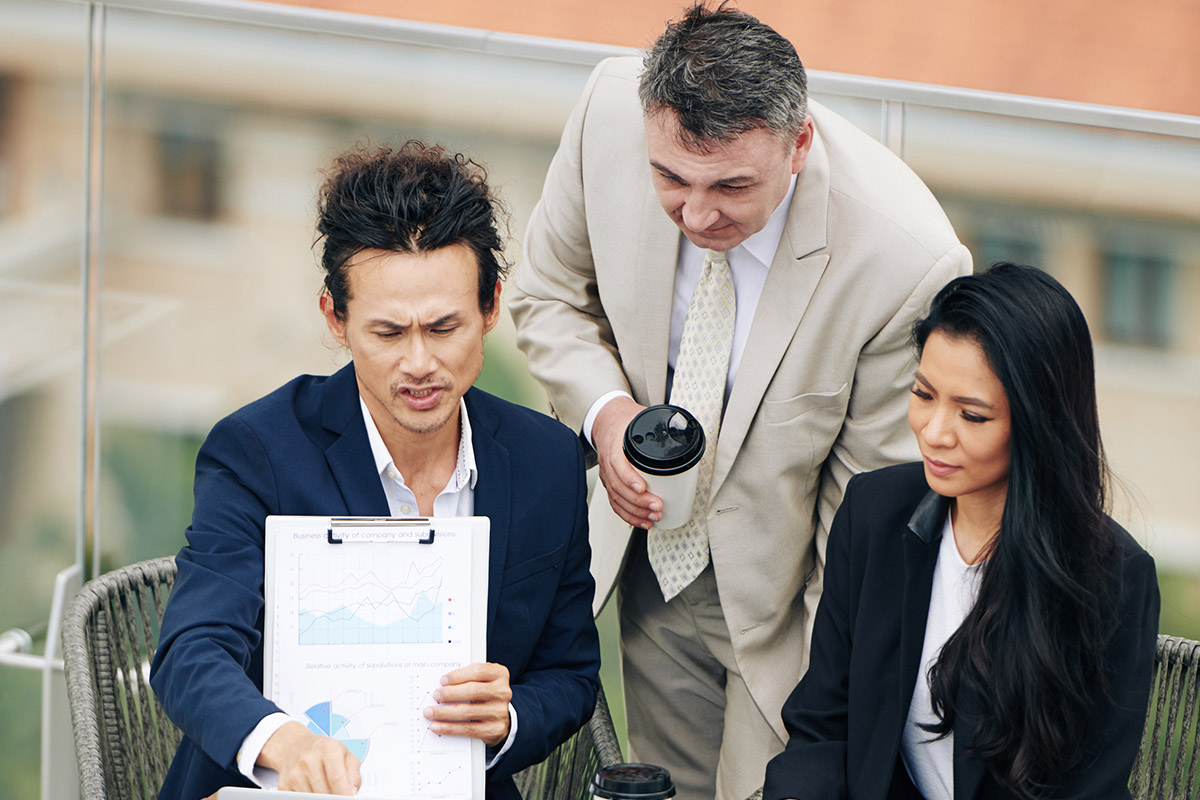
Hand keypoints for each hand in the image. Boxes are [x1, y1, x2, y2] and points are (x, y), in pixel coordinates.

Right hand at [257, 721, 361, 794]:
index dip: (344, 794)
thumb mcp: (345, 754)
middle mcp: (309, 759)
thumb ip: (353, 772)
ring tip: (324, 789)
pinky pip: (299, 799)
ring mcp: (294, 773)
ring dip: (320, 798)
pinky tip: (312, 790)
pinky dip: (308, 798)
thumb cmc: (323, 751)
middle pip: (324, 792)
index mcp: (327, 749)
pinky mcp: (284, 785)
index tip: (348, 799)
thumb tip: (352, 791)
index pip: (336, 778)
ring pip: (311, 798)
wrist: (296, 746)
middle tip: (337, 796)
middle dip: (333, 798)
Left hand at [425, 662, 512, 746]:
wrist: (501, 717)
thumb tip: (441, 685)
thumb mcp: (482, 680)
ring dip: (444, 712)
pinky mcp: (494, 729)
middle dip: (450, 693)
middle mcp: (502, 692)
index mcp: (499, 674)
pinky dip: (450, 728)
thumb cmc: (485, 694)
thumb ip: (467, 678)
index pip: (478, 671)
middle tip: (435, 696)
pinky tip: (437, 726)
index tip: (443, 680)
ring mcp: (499, 712)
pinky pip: (468, 729)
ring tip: (430, 712)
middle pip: (473, 691)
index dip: (458, 675)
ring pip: (468, 712)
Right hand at [592, 396, 662, 528]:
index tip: (642, 488)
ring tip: (654, 517)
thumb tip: (684, 429)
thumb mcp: (641, 418)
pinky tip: (642, 521)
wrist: (608, 421)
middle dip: (639, 501)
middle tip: (657, 506)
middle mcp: (609, 461)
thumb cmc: (625, 421)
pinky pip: (616, 503)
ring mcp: (608, 474)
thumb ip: (660, 425)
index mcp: (616, 444)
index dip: (629, 478)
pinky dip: (629, 516)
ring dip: (636, 512)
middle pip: (619, 487)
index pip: (618, 464)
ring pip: (617, 498)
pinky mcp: (611, 484)